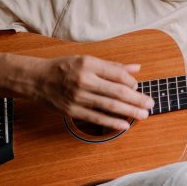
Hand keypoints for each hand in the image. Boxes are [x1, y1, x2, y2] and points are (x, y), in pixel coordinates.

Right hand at [31, 55, 154, 129]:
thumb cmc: (64, 67)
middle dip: (137, 99)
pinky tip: (125, 124)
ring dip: (129, 111)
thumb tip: (137, 69)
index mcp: (89, 64)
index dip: (132, 82)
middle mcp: (84, 80)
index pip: (117, 74)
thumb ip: (113, 66)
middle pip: (117, 91)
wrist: (36, 79)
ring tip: (143, 115)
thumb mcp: (87, 60)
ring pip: (109, 105)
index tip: (139, 88)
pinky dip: (112, 122)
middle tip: (150, 104)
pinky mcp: (72, 110)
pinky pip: (96, 118)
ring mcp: (78, 96)